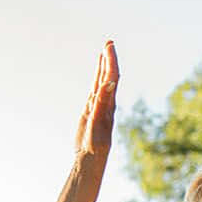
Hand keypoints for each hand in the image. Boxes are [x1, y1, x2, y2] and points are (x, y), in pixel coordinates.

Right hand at [74, 40, 117, 157]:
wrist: (90, 159)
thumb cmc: (95, 144)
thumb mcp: (98, 122)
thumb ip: (103, 102)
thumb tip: (111, 82)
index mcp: (108, 103)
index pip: (112, 77)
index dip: (111, 61)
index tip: (109, 46)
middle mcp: (106, 103)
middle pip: (108, 76)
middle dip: (109, 59)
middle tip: (109, 43)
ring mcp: (99, 107)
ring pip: (102, 83)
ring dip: (104, 67)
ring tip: (104, 53)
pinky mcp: (92, 112)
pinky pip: (96, 92)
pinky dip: (97, 81)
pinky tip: (98, 77)